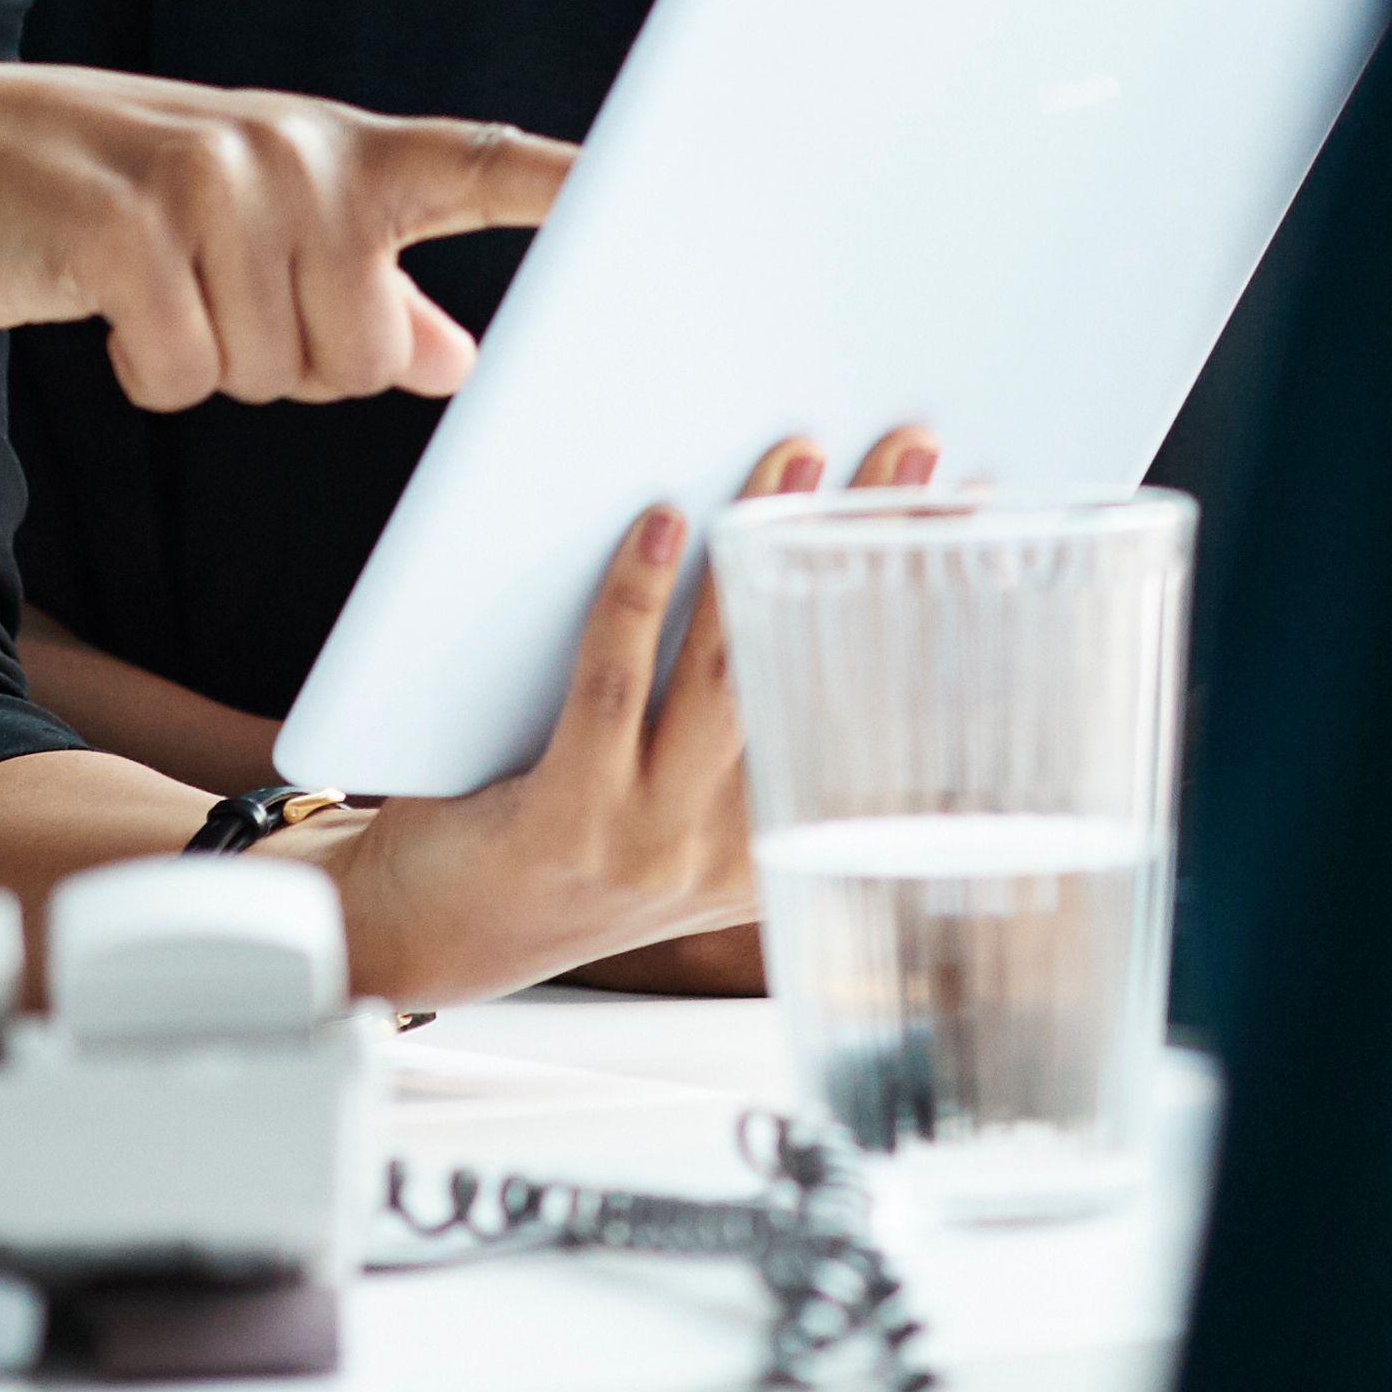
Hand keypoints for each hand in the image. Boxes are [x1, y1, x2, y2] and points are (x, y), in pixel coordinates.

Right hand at [0, 62, 565, 410]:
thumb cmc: (136, 203)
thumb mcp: (265, 231)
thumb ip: (374, 293)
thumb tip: (462, 364)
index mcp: (345, 154)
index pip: (475, 165)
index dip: (560, 184)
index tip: (641, 188)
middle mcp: (292, 154)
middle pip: (363, 357)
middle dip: (293, 363)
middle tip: (221, 296)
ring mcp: (208, 183)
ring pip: (273, 374)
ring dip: (211, 364)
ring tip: (162, 288)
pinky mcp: (124, 229)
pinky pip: (180, 374)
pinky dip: (145, 370)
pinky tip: (111, 307)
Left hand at [511, 423, 942, 996]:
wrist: (424, 933)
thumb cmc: (546, 845)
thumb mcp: (672, 816)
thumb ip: (737, 739)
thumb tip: (790, 576)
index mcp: (773, 852)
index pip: (873, 723)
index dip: (930, 620)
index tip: (967, 529)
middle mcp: (725, 857)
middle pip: (820, 678)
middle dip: (869, 554)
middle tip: (909, 458)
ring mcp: (649, 844)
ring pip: (727, 676)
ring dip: (763, 552)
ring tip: (794, 461)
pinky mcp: (567, 822)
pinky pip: (612, 687)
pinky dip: (637, 596)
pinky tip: (657, 523)